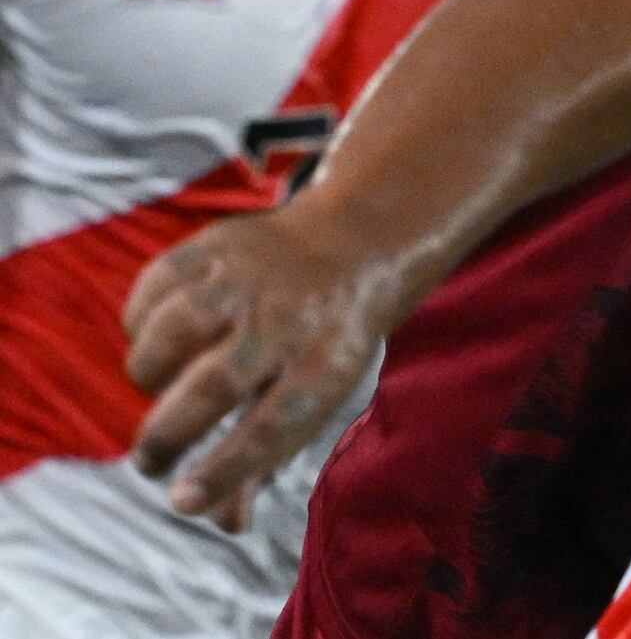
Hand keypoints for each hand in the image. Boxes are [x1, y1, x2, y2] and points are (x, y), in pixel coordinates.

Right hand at [122, 200, 402, 530]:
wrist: (358, 241)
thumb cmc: (330, 338)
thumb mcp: (321, 393)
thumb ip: (269, 455)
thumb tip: (225, 523)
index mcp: (328, 361)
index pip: (273, 428)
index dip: (223, 471)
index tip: (180, 502)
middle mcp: (291, 317)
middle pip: (214, 385)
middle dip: (167, 436)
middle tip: (150, 463)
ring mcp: (252, 274)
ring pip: (171, 332)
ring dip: (148, 373)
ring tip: (160, 389)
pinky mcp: (219, 241)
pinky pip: (153, 286)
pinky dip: (140, 321)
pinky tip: (156, 335)